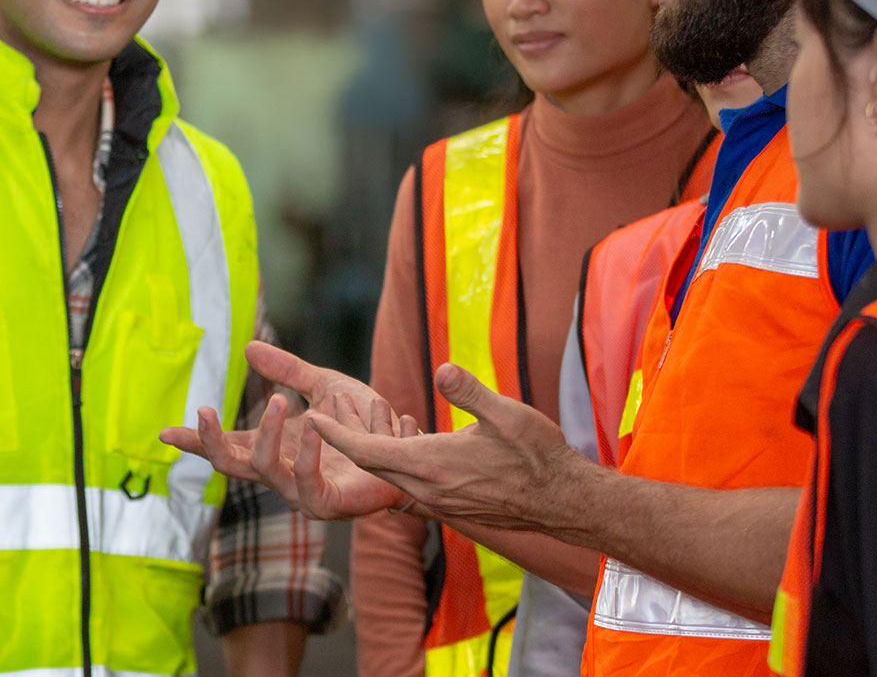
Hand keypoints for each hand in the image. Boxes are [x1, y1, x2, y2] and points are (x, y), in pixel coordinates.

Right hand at [159, 340, 420, 519]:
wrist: (410, 454)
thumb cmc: (365, 427)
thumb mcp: (322, 386)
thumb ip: (287, 371)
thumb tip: (249, 346)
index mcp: (276, 448)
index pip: (226, 445)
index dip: (196, 440)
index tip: (163, 432)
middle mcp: (282, 473)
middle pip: (231, 464)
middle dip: (211, 440)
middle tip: (204, 408)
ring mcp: (302, 491)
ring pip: (265, 470)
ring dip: (267, 433)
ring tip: (277, 401)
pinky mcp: (329, 503)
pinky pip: (307, 484)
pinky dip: (308, 453)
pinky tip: (312, 425)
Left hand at [307, 362, 594, 533]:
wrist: (562, 502)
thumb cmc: (537, 456)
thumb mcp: (507, 414)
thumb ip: (471, 391)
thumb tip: (444, 369)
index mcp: (432, 465)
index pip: (368, 451)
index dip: (337, 435)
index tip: (314, 418)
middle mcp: (427, 489)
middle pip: (371, 466)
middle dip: (346, 443)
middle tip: (322, 418)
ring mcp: (438, 502)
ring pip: (390, 478)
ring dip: (371, 455)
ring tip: (356, 428)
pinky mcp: (451, 507)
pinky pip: (409, 488)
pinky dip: (395, 468)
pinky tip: (401, 452)